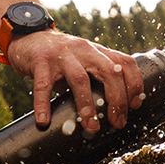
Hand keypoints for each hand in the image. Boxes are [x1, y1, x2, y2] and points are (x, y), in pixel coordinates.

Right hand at [7, 30, 145, 131]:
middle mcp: (84, 50)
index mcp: (97, 51)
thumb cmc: (60, 57)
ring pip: (80, 79)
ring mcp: (62, 54)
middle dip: (117, 99)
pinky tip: (44, 121)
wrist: (29, 37)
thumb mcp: (83, 61)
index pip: (125, 62)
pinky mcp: (41, 61)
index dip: (135, 84)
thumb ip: (96, 78)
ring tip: (91, 127)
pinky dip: (44, 105)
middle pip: (110, 71)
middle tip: (117, 123)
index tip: (135, 106)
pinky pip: (43, 85)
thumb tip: (111, 111)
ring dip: (88, 106)